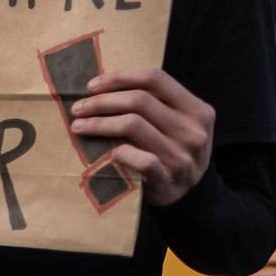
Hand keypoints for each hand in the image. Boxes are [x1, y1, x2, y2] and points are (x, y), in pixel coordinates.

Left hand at [68, 68, 213, 206]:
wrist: (190, 197)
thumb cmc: (173, 151)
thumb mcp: (177, 124)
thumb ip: (155, 104)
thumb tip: (102, 86)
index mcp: (197, 110)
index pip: (155, 79)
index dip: (120, 78)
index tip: (91, 85)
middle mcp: (193, 130)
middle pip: (139, 100)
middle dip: (101, 101)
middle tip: (78, 108)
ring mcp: (182, 156)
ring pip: (133, 125)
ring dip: (99, 123)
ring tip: (79, 126)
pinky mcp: (168, 179)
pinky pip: (139, 159)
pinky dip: (119, 152)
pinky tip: (107, 152)